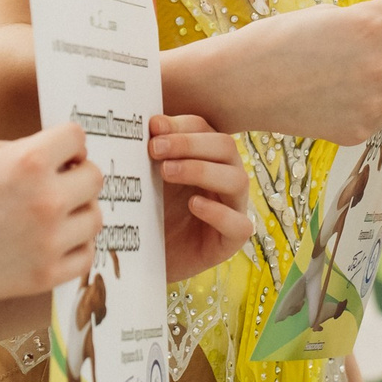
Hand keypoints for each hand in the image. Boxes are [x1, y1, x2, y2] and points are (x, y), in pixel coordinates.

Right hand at [0, 124, 101, 304]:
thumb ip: (24, 149)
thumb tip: (58, 154)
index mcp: (29, 161)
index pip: (78, 137)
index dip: (66, 143)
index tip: (57, 153)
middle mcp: (46, 199)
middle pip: (95, 177)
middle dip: (76, 175)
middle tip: (55, 183)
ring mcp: (49, 241)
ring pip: (96, 217)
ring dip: (77, 212)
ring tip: (50, 215)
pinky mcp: (45, 276)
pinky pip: (86, 256)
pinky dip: (74, 248)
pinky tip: (51, 242)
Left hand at [151, 115, 255, 279]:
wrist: (142, 258)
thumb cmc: (147, 213)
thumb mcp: (146, 179)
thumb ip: (150, 153)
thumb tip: (146, 122)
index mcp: (208, 157)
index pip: (205, 129)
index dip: (181, 125)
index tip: (153, 127)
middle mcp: (225, 178)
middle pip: (226, 147)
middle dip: (189, 143)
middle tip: (154, 149)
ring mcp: (233, 209)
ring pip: (237, 180)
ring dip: (202, 170)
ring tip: (166, 172)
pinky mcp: (230, 242)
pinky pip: (239, 224)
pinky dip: (218, 212)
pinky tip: (193, 205)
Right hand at [208, 0, 381, 143]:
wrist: (244, 86)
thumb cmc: (278, 41)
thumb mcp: (328, 15)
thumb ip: (366, 19)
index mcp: (371, 25)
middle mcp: (381, 63)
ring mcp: (375, 100)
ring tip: (368, 56)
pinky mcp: (363, 127)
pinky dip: (377, 93)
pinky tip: (351, 85)